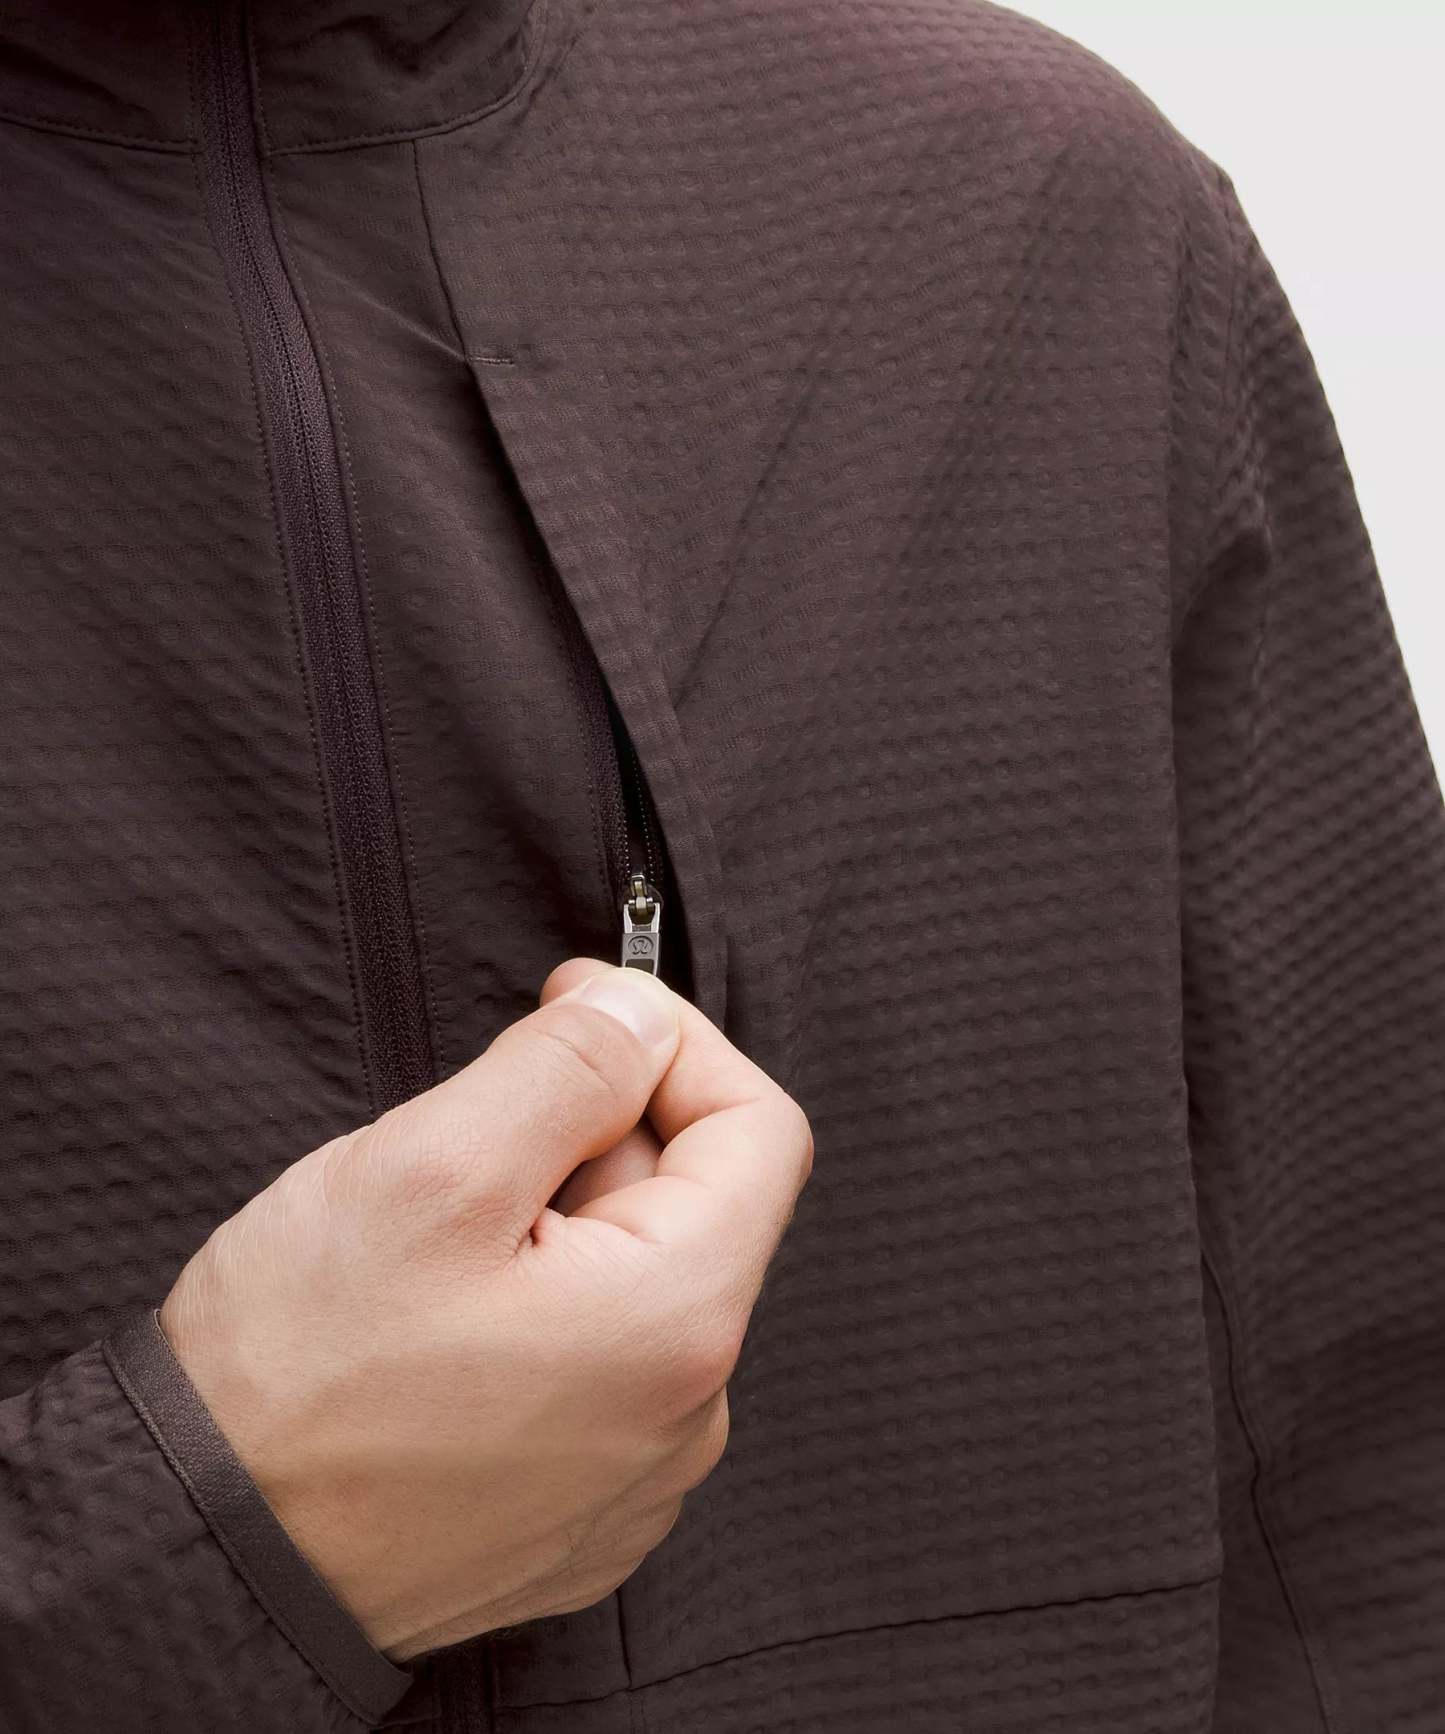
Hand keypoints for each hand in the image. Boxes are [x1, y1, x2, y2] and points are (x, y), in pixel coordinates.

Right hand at [159, 961, 812, 1661]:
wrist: (205, 1561)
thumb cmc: (295, 1375)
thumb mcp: (432, 1167)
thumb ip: (567, 1067)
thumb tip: (641, 1014)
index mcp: (679, 1320)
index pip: (760, 1127)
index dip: (673, 1042)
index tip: (581, 1011)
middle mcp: (688, 1414)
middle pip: (695, 1201)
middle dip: (596, 1133)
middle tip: (471, 1133)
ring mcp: (637, 1476)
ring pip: (639, 1279)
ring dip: (562, 1221)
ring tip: (440, 1246)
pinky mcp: (582, 1512)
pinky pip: (602, 1363)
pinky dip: (544, 1310)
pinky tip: (443, 1326)